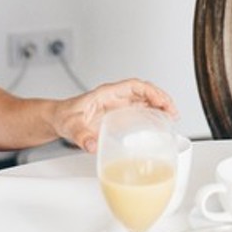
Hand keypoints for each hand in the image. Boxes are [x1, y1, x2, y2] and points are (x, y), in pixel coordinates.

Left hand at [51, 79, 176, 151]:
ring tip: (172, 117)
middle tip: (173, 113)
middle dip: (161, 99)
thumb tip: (92, 145)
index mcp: (107, 94)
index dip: (150, 91)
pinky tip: (160, 122)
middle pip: (144, 91)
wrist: (58, 120)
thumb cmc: (64, 117)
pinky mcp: (119, 115)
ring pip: (145, 100)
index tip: (161, 102)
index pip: (134, 85)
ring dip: (160, 106)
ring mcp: (118, 106)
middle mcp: (115, 97)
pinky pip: (140, 110)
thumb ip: (80, 136)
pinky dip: (153, 114)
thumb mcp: (70, 126)